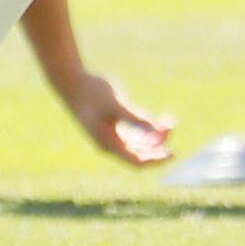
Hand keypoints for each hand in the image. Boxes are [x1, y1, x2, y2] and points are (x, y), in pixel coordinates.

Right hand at [49, 68, 173, 168]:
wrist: (71, 82)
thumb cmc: (92, 92)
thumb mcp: (117, 105)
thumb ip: (136, 119)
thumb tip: (156, 131)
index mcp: (109, 144)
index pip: (137, 162)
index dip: (156, 161)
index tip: (173, 154)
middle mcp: (109, 144)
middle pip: (140, 154)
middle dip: (158, 145)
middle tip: (172, 127)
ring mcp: (109, 136)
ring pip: (137, 144)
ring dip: (154, 137)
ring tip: (170, 121)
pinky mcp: (110, 126)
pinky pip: (132, 135)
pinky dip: (146, 130)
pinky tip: (157, 120)